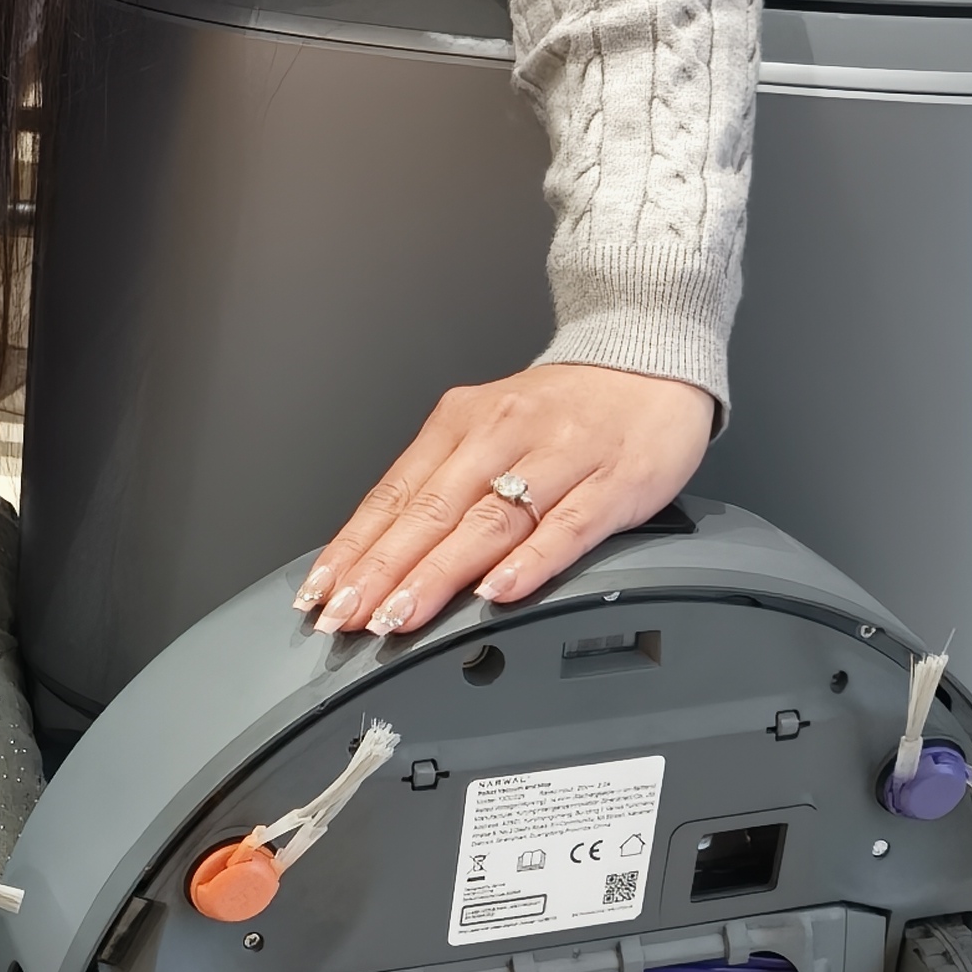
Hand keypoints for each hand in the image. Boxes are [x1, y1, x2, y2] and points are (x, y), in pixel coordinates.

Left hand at [295, 364, 714, 640]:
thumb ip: (444, 486)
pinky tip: (499, 591)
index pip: (394, 494)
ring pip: (488, 521)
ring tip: (402, 614)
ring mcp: (560, 458)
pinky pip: (568, 526)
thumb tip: (383, 554)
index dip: (355, 547)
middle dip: (382, 570)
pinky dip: (530, 561)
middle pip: (431, 511)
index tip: (321, 591)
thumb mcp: (489, 428)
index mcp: (461, 422)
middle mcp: (502, 434)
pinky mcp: (615, 481)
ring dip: (438, 573)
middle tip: (346, 614)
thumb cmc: (564, 408)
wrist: (649, 357)